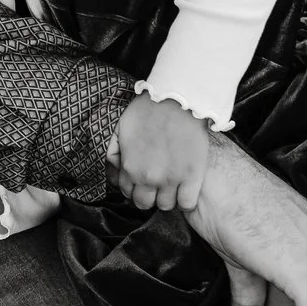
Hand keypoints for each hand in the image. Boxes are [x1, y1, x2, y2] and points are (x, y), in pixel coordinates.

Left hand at [114, 94, 210, 210]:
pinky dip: (185, 201)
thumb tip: (114, 169)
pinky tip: (184, 190)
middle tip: (156, 185)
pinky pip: (187, 203)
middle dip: (149, 196)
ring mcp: (171, 179)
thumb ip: (113, 152)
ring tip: (171, 186)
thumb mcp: (120, 129)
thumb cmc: (147, 110)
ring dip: (167, 198)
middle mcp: (148, 178)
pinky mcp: (192, 176)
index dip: (136, 189)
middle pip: (145, 204)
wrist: (176, 99)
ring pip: (165, 206)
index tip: (143, 182)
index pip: (128, 193)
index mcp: (130, 168)